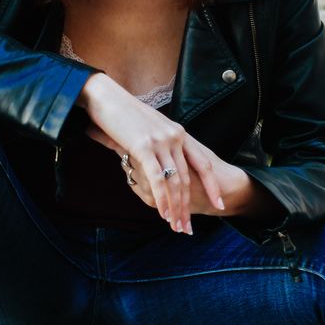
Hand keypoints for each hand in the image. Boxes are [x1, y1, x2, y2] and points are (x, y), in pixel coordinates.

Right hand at [77, 72, 225, 232]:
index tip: (219, 204)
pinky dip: (163, 199)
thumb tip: (158, 163)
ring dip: (176, 208)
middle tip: (187, 227)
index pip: (202, 164)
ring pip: (175, 182)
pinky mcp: (144, 147)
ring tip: (176, 227)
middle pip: (188, 178)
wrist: (105, 96)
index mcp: (179, 133)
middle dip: (187, 206)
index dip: (212, 186)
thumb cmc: (122, 113)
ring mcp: (161, 142)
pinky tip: (163, 214)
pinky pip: (158, 179)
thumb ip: (157, 146)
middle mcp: (175, 137)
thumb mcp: (147, 128)